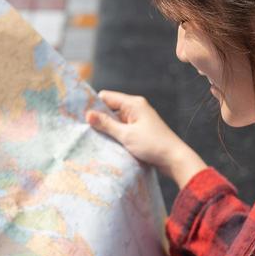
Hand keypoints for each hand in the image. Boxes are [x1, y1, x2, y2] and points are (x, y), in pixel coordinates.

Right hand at [86, 90, 205, 184]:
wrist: (174, 159)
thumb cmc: (152, 145)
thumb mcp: (126, 135)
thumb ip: (106, 124)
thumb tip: (88, 114)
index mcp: (133, 104)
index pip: (106, 97)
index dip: (93, 104)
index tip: (79, 115)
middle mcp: (136, 108)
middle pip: (110, 108)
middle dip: (98, 118)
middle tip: (82, 128)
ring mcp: (138, 120)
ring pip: (115, 120)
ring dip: (106, 128)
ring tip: (92, 137)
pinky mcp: (139, 131)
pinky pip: (122, 128)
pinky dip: (114, 134)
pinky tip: (106, 142)